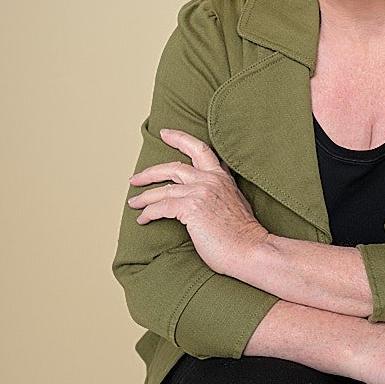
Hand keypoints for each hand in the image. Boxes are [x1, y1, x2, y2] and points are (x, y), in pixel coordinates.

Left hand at [128, 128, 267, 275]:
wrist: (251, 249)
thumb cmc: (243, 235)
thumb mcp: (235, 203)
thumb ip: (219, 193)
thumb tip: (203, 199)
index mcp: (221, 177)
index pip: (200, 150)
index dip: (180, 139)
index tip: (164, 133)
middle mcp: (210, 180)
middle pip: (173, 167)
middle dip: (150, 172)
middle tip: (136, 178)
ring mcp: (200, 193)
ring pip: (163, 189)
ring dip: (144, 197)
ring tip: (133, 203)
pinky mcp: (190, 208)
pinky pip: (160, 207)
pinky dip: (148, 213)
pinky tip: (142, 219)